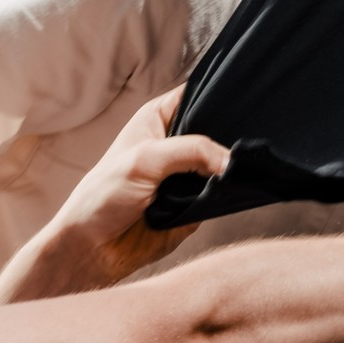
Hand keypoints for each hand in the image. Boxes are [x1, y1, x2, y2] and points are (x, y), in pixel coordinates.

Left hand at [0, 90, 231, 302]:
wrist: (94, 248)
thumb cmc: (104, 195)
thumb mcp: (146, 160)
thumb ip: (191, 151)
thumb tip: (231, 160)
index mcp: (159, 118)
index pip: (198, 94)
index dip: (220, 95)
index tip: (247, 100)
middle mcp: (176, 143)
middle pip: (217, 131)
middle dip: (232, 136)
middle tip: (248, 143)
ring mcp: (187, 174)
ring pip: (222, 165)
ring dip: (230, 170)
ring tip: (245, 168)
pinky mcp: (194, 203)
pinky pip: (220, 196)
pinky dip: (226, 196)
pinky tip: (235, 193)